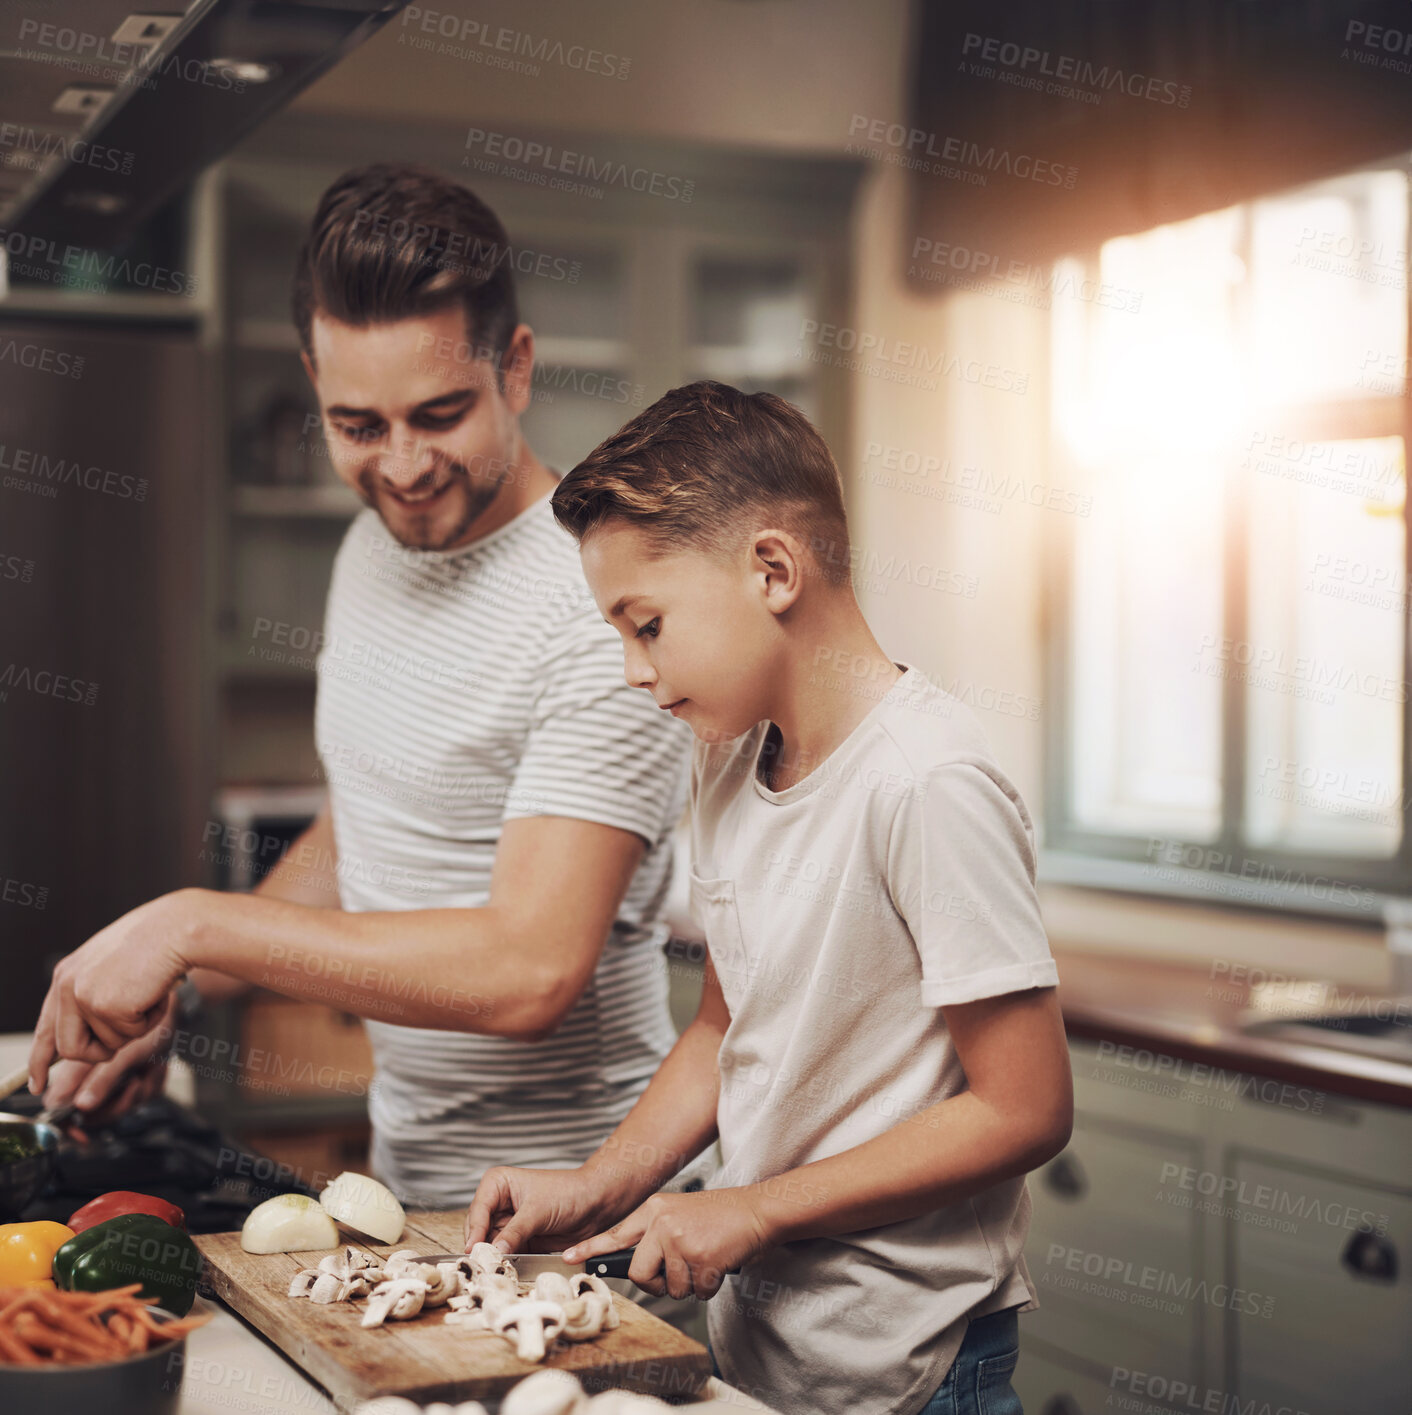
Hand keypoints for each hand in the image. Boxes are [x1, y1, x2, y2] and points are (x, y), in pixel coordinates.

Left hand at [29, 890, 201, 1092]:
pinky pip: (128, 1036)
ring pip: (105, 1046)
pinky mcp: (105, 1006)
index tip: (38, 1084)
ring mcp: (83, 996)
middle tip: (128, 1027)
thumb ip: (93, 995)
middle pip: (70, 1049)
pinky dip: (149, 1021)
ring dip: (133, 1029)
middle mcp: (67, 986)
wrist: (177, 927)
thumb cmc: (157, 942)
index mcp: (66, 975)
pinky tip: (154, 994)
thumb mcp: (112, 968)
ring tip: (146, 995)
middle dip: (100, 1050)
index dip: (39, 1061)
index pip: (46, 1029)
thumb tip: (88, 1038)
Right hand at [42, 993, 179, 1120]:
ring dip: (139, 1091)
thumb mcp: (127, 1053)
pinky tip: (157, 1066)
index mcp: (78, 1063)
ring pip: (118, 1106)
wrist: (177, 1010)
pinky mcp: (132, 1079)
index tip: (81, 1134)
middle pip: (91, 1112)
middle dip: (117, 1104)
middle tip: (135, 1085)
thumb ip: (103, 1080)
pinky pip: (138, 1098)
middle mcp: (92, 1073)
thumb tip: (81, 1107)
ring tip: (149, 1068)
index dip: (65, 1122)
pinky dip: (151, 1084)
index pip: (57, 1102)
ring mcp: (113, 1077)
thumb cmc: (149, 1023)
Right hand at [464, 1165, 625, 1254]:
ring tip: (496, 1269)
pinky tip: (508, 1270)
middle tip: (484, 1265)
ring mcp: (509, 1223)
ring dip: (494, 1258)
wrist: (595, 1203)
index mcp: (498, 1183)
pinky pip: (506, 1255)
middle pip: (479, 1230)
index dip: (475, 1231)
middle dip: (483, 1247)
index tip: (473, 1250)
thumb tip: (494, 1251)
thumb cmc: (569, 1192)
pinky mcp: (520, 1239)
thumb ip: (514, 1232)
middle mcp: (499, 1203)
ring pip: (491, 1245)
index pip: (478, 1209)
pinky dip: (507, 1263)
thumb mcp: (538, 1211)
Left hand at [563, 1187, 774, 1300]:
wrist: (757, 1210)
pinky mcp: (701, 1258)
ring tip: (705, 1259)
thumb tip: (636, 1266)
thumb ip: (655, 1234)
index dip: (590, 1249)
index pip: (615, 1233)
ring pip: (670, 1288)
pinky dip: (710, 1286)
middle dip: (658, 1283)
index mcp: (654, 1209)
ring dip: (690, 1284)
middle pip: (639, 1274)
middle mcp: (662, 1222)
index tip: (568, 1258)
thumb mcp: (679, 1214)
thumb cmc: (721, 1217)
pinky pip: (697, 1292)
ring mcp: (680, 1239)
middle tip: (678, 1272)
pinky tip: (718, 1263)